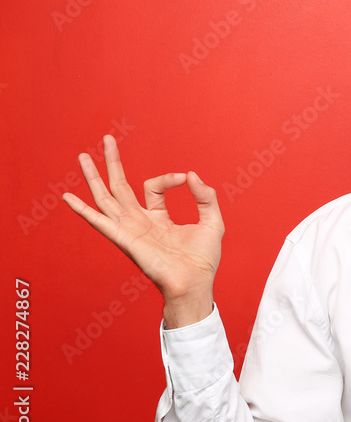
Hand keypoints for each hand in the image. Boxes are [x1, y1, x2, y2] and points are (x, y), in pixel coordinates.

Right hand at [62, 135, 223, 327]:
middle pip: (120, 186)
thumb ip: (205, 196)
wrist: (195, 283)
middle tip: (106, 139)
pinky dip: (83, 210)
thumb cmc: (203, 259)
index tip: (185, 178)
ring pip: (106, 198)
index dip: (169, 178)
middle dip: (112, 163)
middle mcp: (140, 221)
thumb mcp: (212, 221)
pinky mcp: (124, 240)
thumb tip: (191, 174)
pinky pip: (100, 222)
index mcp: (158, 217)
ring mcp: (130, 230)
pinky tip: (67, 197)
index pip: (153, 186)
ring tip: (82, 156)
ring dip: (93, 177)